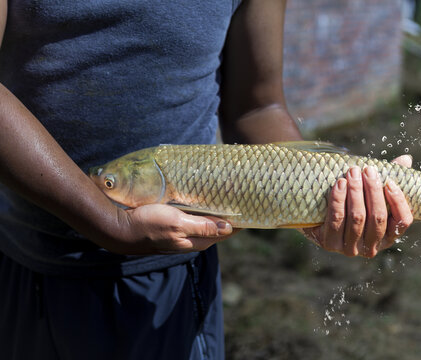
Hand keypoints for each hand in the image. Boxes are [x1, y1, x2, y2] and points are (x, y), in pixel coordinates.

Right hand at [105, 204, 233, 254]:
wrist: (117, 229)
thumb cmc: (148, 224)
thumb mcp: (177, 223)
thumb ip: (202, 227)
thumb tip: (228, 229)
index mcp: (194, 241)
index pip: (224, 233)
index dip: (237, 224)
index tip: (250, 212)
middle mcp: (188, 241)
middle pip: (214, 230)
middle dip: (228, 219)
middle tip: (239, 203)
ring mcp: (177, 235)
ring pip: (202, 226)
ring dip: (213, 216)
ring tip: (223, 201)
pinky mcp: (168, 228)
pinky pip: (189, 221)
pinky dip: (198, 213)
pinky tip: (198, 203)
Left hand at [300, 155, 413, 257]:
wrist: (317, 214)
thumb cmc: (351, 201)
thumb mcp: (371, 191)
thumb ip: (389, 178)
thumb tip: (406, 159)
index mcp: (388, 236)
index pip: (402, 221)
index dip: (398, 201)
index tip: (390, 181)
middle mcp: (372, 247)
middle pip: (377, 217)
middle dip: (373, 190)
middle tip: (367, 170)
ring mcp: (350, 249)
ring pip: (357, 218)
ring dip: (355, 192)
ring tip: (352, 173)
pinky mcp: (330, 244)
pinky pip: (337, 220)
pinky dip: (338, 199)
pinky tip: (339, 184)